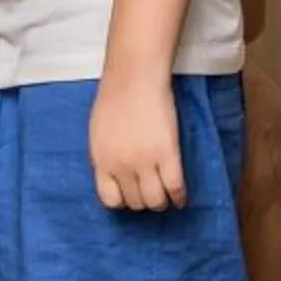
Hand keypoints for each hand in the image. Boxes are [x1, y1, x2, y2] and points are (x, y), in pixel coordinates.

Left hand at [89, 76, 186, 210]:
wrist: (134, 78)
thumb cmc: (115, 98)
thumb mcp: (99, 133)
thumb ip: (106, 155)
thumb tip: (114, 172)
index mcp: (101, 161)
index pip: (110, 199)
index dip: (123, 201)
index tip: (131, 196)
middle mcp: (121, 166)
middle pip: (135, 202)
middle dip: (144, 202)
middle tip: (153, 194)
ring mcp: (144, 162)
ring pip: (155, 200)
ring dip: (162, 202)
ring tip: (167, 196)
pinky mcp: (167, 154)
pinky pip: (175, 187)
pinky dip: (180, 197)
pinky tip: (181, 198)